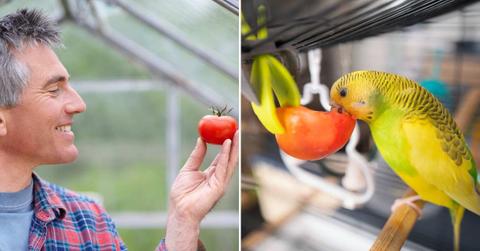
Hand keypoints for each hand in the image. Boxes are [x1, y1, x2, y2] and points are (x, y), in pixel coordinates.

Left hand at [165, 131, 238, 250]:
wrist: (180, 210)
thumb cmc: (182, 194)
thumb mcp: (188, 169)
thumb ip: (197, 155)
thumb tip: (201, 140)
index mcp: (211, 174)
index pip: (221, 157)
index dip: (225, 145)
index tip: (227, 132)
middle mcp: (218, 177)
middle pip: (228, 158)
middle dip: (234, 144)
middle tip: (236, 129)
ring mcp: (220, 182)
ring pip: (229, 161)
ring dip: (234, 147)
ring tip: (236, 133)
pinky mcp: (219, 186)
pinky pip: (223, 167)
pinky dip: (226, 155)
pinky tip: (227, 144)